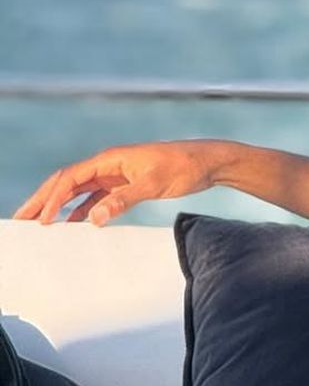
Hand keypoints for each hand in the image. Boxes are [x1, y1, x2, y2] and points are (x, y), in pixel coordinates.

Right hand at [13, 140, 227, 225]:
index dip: (53, 198)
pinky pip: (94, 198)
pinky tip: (72, 226)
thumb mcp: (154, 184)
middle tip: (22, 219)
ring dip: (57, 206)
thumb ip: (124, 200)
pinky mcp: (125, 184)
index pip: (71, 177)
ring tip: (38, 225)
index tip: (42, 220)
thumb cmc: (184, 166)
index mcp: (111, 158)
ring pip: (78, 190)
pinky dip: (80, 210)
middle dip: (43, 199)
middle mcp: (109, 164)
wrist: (208, 162)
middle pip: (67, 181)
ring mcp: (116, 174)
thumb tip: (94, 217)